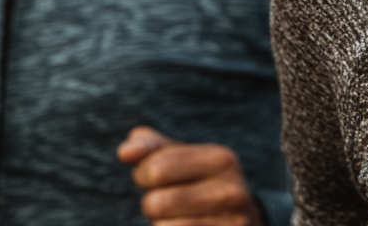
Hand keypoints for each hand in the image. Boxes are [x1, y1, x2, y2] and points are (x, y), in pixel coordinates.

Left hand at [117, 126, 263, 225]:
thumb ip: (152, 148)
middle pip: (156, 203)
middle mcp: (230, 193)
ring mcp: (231, 225)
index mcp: (221, 160)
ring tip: (180, 218)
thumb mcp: (183, 159)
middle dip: (151, 203)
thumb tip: (125, 152)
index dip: (143, 173)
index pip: (156, 167)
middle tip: (167, 202)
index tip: (156, 177)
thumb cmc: (201, 185)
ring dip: (161, 224)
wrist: (242, 221)